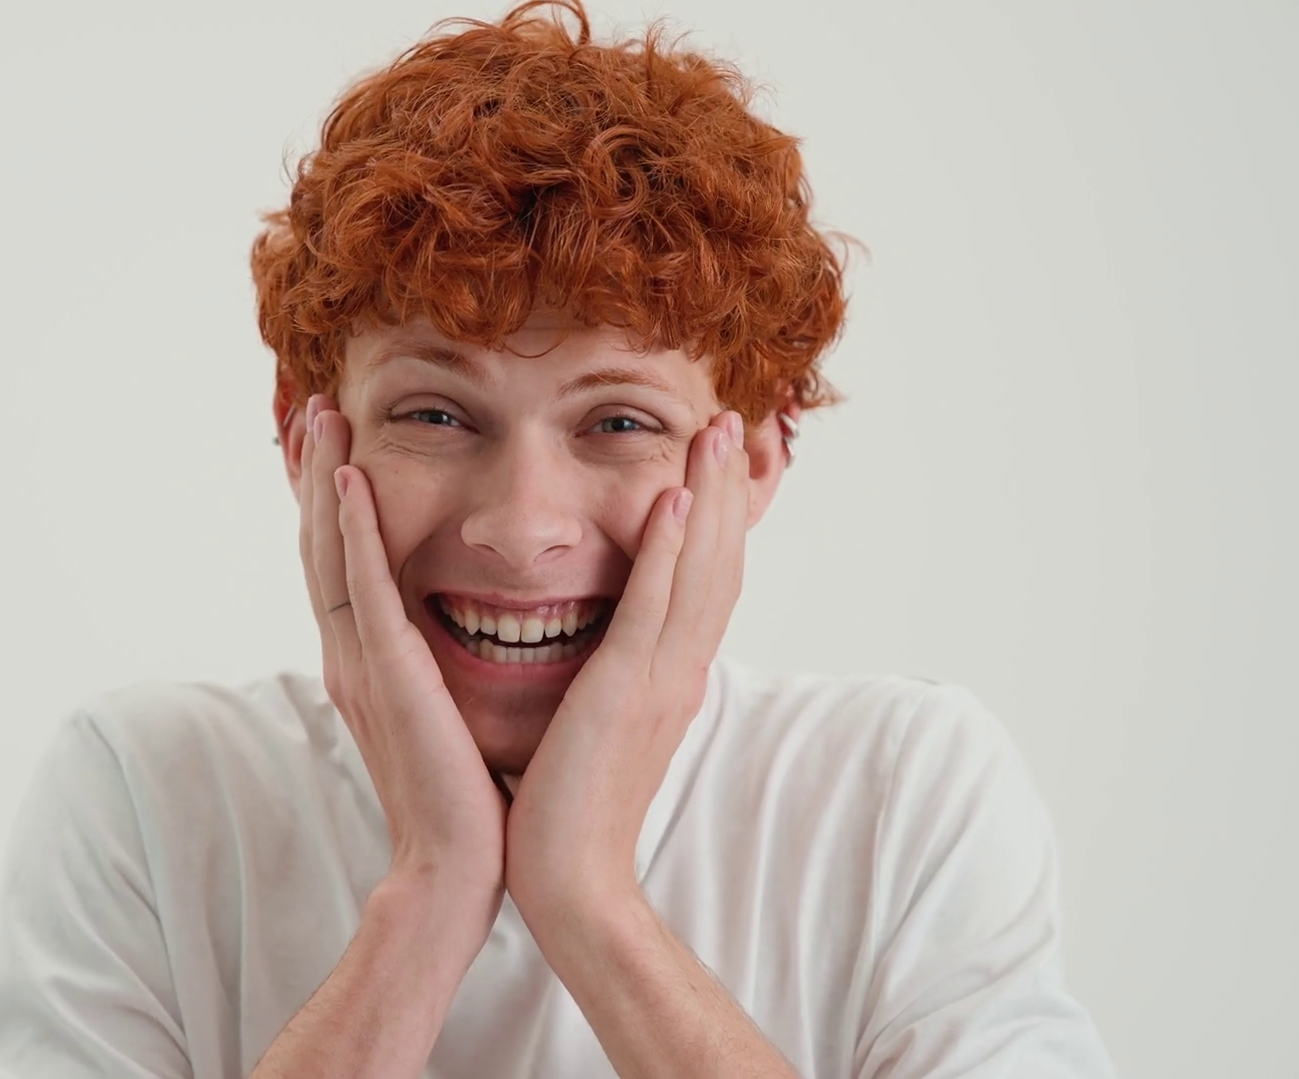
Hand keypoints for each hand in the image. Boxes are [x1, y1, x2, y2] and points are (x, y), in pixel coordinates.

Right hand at [297, 396, 507, 911]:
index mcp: (369, 667)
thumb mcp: (445, 718)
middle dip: (314, 476)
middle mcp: (353, 657)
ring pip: (333, 553)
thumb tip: (454, 642)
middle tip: (311, 407)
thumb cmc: (467, 800)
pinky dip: (352, 530)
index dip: (333, 507)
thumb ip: (436, 674)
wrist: (460, 867)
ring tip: (320, 415)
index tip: (332, 447)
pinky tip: (349, 479)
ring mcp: (362, 663)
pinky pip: (363, 587)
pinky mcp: (386, 673)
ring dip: (324, 480)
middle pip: (323, 547)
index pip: (342, 568)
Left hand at [504, 410, 749, 914]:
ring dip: (709, 494)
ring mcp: (660, 680)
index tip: (714, 458)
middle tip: (730, 418)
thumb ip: (612, 678)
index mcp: (672, 676)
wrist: (569, 881)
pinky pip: (653, 608)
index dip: (717, 516)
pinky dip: (670, 549)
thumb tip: (607, 646)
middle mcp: (680, 670)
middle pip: (719, 560)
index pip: (707, 579)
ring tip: (714, 430)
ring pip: (699, 569)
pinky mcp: (625, 694)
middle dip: (726, 486)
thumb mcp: (601, 725)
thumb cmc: (568, 809)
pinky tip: (673, 497)